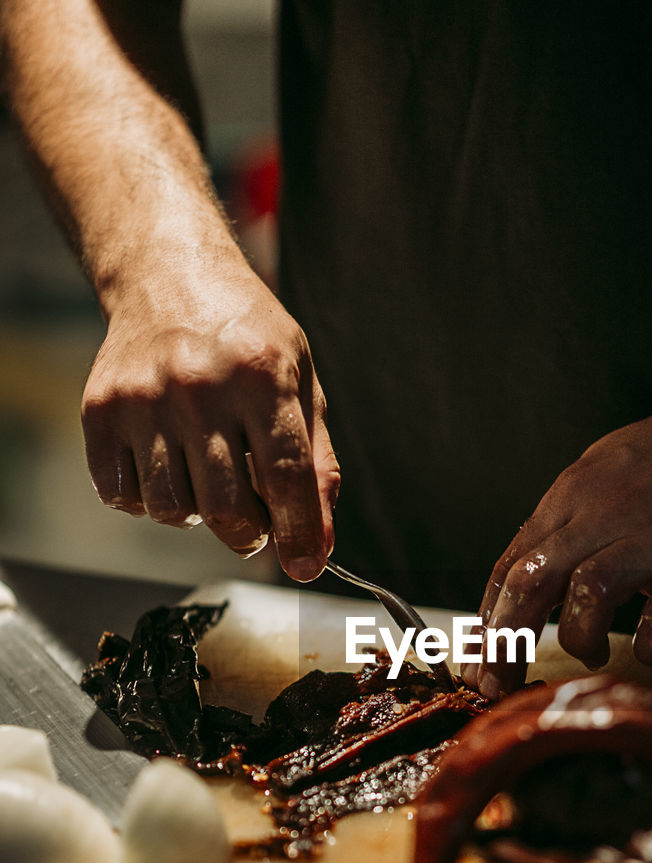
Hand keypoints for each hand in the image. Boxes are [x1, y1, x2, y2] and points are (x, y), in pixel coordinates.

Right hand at [82, 263, 338, 579]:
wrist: (168, 277)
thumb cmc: (246, 335)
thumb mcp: (300, 382)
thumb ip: (316, 464)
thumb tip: (320, 543)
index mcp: (263, 375)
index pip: (286, 479)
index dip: (299, 534)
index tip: (304, 565)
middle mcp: (200, 386)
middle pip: (228, 507)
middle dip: (250, 534)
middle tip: (255, 523)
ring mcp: (144, 399)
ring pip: (173, 510)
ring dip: (198, 515)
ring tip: (209, 479)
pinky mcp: (100, 411)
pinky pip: (124, 496)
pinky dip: (149, 499)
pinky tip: (168, 466)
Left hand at [461, 378, 651, 696]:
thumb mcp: (605, 469)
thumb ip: (566, 521)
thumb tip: (526, 573)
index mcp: (574, 493)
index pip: (511, 564)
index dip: (487, 620)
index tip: (476, 661)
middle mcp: (606, 513)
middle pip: (532, 582)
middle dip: (505, 642)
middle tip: (498, 683)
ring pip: (586, 596)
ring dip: (577, 639)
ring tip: (590, 652)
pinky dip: (649, 647)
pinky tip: (651, 649)